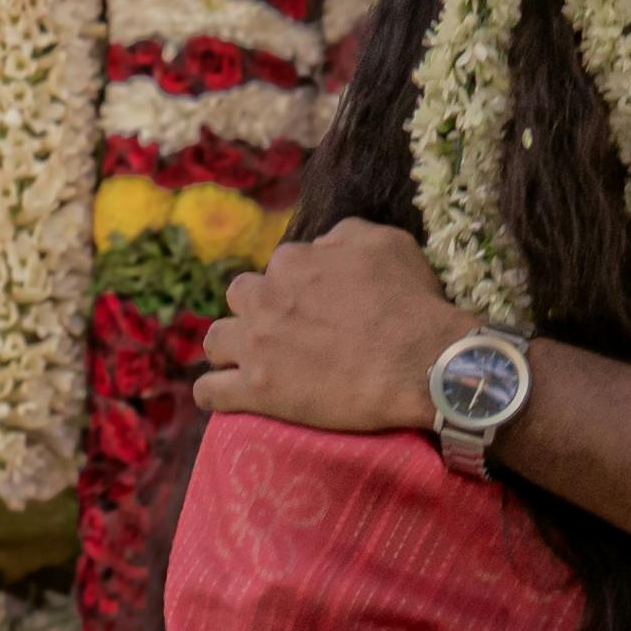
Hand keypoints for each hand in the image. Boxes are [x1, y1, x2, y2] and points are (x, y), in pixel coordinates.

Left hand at [194, 221, 467, 433]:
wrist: (420, 364)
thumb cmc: (410, 302)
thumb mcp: (386, 242)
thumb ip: (343, 235)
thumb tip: (321, 245)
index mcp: (292, 262)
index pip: (278, 268)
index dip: (295, 287)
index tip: (314, 306)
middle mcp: (265, 298)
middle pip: (240, 298)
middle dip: (256, 311)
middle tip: (285, 333)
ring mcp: (256, 346)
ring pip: (215, 341)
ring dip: (229, 348)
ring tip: (251, 362)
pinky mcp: (257, 391)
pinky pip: (210, 391)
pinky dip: (213, 392)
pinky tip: (222, 395)